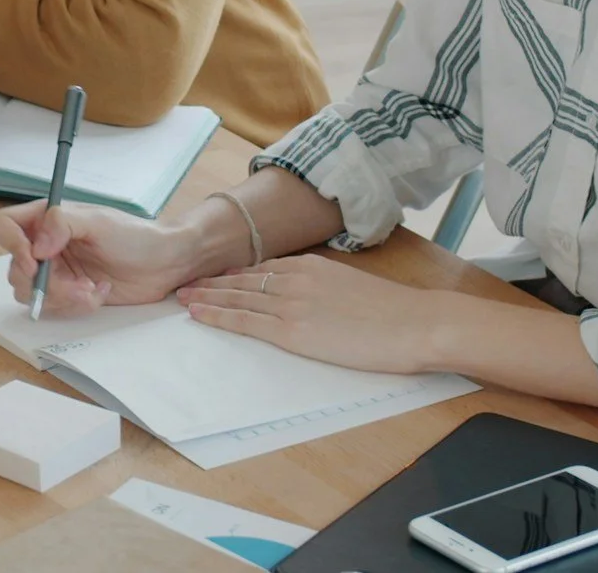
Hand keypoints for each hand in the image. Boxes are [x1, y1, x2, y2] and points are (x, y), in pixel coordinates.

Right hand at [0, 199, 195, 315]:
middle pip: (15, 269)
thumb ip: (63, 225)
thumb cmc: (135, 236)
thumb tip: (36, 247)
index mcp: (45, 219)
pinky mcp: (67, 294)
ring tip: (92, 289)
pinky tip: (99, 292)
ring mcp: (54, 272)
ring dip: (62, 298)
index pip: (1, 226)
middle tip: (77, 284)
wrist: (164, 264)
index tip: (35, 263)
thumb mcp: (99, 222)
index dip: (9, 246)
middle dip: (45, 284)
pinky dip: (75, 306)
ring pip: (31, 294)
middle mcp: (43, 245)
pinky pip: (53, 308)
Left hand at [179, 254, 446, 372]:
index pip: (261, 268)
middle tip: (183, 284)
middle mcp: (295, 278)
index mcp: (311, 266)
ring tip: (182, 298)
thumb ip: (323, 288)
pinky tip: (199, 315)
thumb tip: (310, 299)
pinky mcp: (293, 330)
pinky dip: (218, 316)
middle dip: (211, 283)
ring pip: (237, 297)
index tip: (213, 277)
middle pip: (242, 279)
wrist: (415, 324)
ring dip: (206, 297)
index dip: (233, 275)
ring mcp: (292, 303)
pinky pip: (245, 321)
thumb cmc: (393, 313)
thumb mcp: (351, 286)